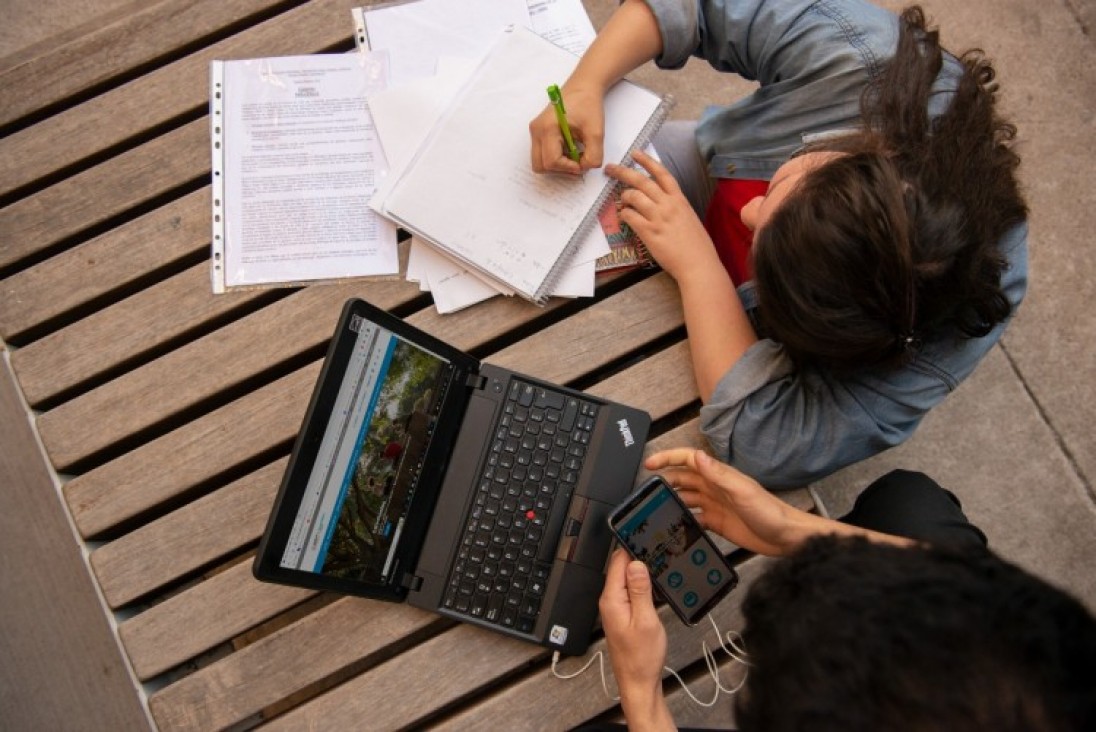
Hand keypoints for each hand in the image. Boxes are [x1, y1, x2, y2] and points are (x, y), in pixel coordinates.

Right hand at [529, 85, 604, 174]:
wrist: (583, 87)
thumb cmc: (587, 104)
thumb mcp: (596, 131)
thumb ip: (593, 155)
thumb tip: (585, 168)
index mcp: (548, 128)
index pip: (551, 161)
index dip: (568, 167)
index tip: (582, 163)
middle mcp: (537, 130)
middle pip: (540, 166)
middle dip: (560, 168)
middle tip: (577, 161)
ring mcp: (535, 131)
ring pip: (540, 162)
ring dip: (558, 164)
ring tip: (574, 153)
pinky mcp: (538, 132)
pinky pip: (542, 154)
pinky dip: (556, 157)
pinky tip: (569, 148)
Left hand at [599, 549, 672, 727]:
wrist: (638, 682)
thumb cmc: (641, 658)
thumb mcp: (646, 620)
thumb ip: (640, 591)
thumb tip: (636, 564)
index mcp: (612, 599)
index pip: (617, 562)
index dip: (632, 547)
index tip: (646, 538)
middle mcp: (610, 601)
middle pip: (621, 568)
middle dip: (638, 558)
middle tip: (657, 550)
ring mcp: (615, 608)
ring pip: (627, 579)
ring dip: (640, 572)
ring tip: (658, 566)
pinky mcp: (622, 614)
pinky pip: (630, 591)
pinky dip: (641, 585)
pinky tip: (653, 586)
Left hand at [605, 149, 721, 281]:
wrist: (698, 263)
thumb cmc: (696, 244)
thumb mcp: (688, 217)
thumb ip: (674, 207)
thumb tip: (659, 202)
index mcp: (679, 199)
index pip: (662, 173)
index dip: (647, 161)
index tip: (635, 153)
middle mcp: (668, 205)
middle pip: (642, 181)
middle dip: (623, 171)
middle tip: (610, 168)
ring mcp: (658, 218)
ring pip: (633, 196)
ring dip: (624, 197)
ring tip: (623, 201)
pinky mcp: (649, 232)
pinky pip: (630, 216)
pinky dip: (624, 214)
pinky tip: (624, 217)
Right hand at [645, 448, 816, 555]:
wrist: (787, 538)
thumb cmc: (771, 512)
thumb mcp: (742, 491)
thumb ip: (718, 473)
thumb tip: (697, 456)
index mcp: (719, 476)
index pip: (688, 460)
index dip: (668, 458)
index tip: (650, 464)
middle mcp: (715, 488)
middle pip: (683, 478)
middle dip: (664, 480)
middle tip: (647, 488)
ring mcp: (715, 505)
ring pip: (686, 498)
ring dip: (672, 500)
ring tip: (655, 507)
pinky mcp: (717, 523)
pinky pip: (694, 518)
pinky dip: (683, 520)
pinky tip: (675, 526)